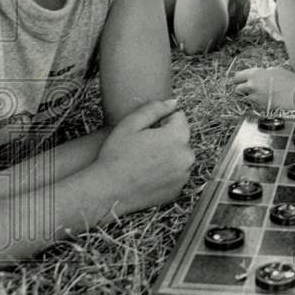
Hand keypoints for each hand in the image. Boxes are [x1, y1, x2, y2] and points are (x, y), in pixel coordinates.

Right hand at [95, 99, 194, 214]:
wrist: (107, 192)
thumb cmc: (116, 156)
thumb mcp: (130, 124)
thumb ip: (155, 108)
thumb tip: (173, 103)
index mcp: (178, 136)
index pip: (179, 117)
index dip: (161, 121)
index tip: (146, 132)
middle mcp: (187, 156)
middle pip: (181, 137)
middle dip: (166, 138)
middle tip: (143, 148)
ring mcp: (184, 175)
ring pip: (179, 156)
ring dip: (168, 155)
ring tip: (144, 162)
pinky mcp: (178, 190)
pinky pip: (176, 173)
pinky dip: (166, 172)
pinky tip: (147, 175)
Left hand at [230, 65, 294, 111]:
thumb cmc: (288, 79)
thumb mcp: (273, 70)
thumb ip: (261, 73)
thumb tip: (255, 77)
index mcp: (254, 74)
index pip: (237, 77)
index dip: (238, 79)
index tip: (240, 81)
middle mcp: (252, 86)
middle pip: (237, 89)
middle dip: (241, 89)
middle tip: (247, 89)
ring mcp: (255, 98)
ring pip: (244, 99)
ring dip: (248, 97)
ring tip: (258, 95)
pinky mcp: (260, 107)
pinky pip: (254, 105)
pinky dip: (256, 103)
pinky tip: (265, 100)